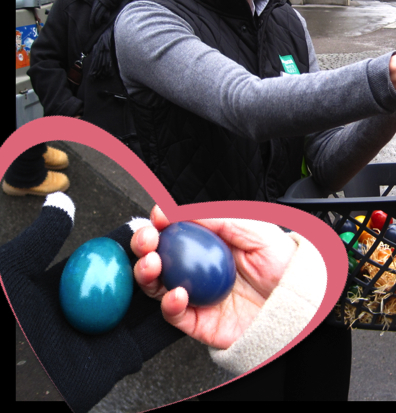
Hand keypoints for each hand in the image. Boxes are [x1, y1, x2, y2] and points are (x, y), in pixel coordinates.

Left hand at [0, 193, 182, 412]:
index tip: (149, 221)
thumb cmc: (2, 326)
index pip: (106, 255)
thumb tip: (61, 204)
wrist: (10, 384)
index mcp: (67, 287)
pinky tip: (186, 300)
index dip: (129, 237)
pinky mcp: (120, 359)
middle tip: (165, 243)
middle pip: (132, 277)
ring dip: (169, 285)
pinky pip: (153, 337)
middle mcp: (92, 309)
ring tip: (183, 265)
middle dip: (155, 257)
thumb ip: (41, 239)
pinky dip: (174, 319)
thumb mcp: (12, 273)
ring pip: (148, 304)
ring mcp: (107, 335)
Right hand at [131, 206, 297, 349]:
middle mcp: (196, 269)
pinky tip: (177, 293)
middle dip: (144, 245)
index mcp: (209, 244)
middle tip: (147, 240)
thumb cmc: (283, 263)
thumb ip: (219, 218)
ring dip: (147, 274)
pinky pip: (175, 316)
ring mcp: (196, 295)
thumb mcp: (255, 229)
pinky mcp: (199, 323)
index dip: (162, 222)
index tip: (158, 216)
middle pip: (158, 257)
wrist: (299, 301)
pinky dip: (170, 304)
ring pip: (157, 286)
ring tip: (153, 264)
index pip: (175, 231)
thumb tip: (182, 210)